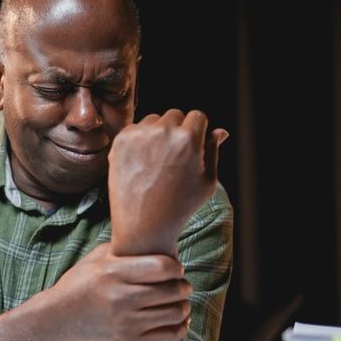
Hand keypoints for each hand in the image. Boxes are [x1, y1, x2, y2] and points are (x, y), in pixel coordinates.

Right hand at [50, 243, 191, 340]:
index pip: (162, 267)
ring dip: (183, 306)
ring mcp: (125, 322)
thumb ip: (123, 249)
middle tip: (182, 286)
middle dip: (183, 287)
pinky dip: (180, 328)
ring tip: (180, 303)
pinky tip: (179, 321)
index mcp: (113, 272)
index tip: (176, 269)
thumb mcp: (95, 259)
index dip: (176, 267)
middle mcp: (120, 297)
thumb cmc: (79, 283)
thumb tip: (155, 241)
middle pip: (172, 291)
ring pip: (174, 313)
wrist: (57, 318)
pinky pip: (168, 336)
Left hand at [108, 109, 227, 256]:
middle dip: (177, 129)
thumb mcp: (207, 181)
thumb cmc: (180, 206)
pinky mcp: (120, 142)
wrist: (143, 225)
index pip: (198, 116)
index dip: (198, 131)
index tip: (193, 146)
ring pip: (153, 120)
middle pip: (175, 115)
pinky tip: (142, 163)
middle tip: (174, 156)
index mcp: (188, 139)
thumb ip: (213, 152)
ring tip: (158, 161)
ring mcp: (138, 135)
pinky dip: (139, 140)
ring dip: (157, 132)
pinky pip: (135, 129)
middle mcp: (162, 132)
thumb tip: (220, 131)